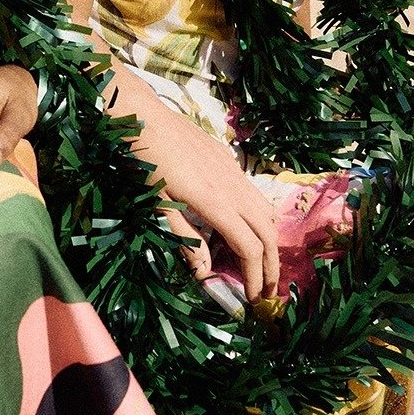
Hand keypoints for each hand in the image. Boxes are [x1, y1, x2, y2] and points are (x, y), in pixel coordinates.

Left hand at [135, 103, 278, 301]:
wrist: (142, 116)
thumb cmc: (144, 161)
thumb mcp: (159, 205)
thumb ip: (185, 239)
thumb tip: (206, 275)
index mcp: (216, 203)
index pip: (249, 248)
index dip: (254, 276)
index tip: (253, 298)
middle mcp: (233, 187)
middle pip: (267, 233)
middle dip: (271, 265)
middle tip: (267, 290)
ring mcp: (234, 171)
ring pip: (266, 211)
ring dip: (269, 241)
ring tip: (262, 264)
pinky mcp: (228, 161)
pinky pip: (255, 194)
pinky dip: (259, 218)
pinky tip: (246, 227)